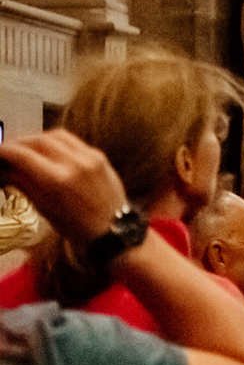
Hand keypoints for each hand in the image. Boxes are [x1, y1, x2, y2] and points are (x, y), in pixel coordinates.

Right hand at [0, 130, 128, 245]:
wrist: (112, 228)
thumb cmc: (73, 224)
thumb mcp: (42, 206)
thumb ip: (22, 183)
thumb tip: (3, 169)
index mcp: (57, 181)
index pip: (23, 156)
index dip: (5, 151)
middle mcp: (74, 164)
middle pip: (39, 141)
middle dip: (19, 143)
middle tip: (8, 150)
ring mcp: (89, 157)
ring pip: (56, 135)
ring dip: (37, 138)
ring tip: (25, 148)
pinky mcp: (99, 155)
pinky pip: (73, 141)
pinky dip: (56, 142)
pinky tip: (47, 150)